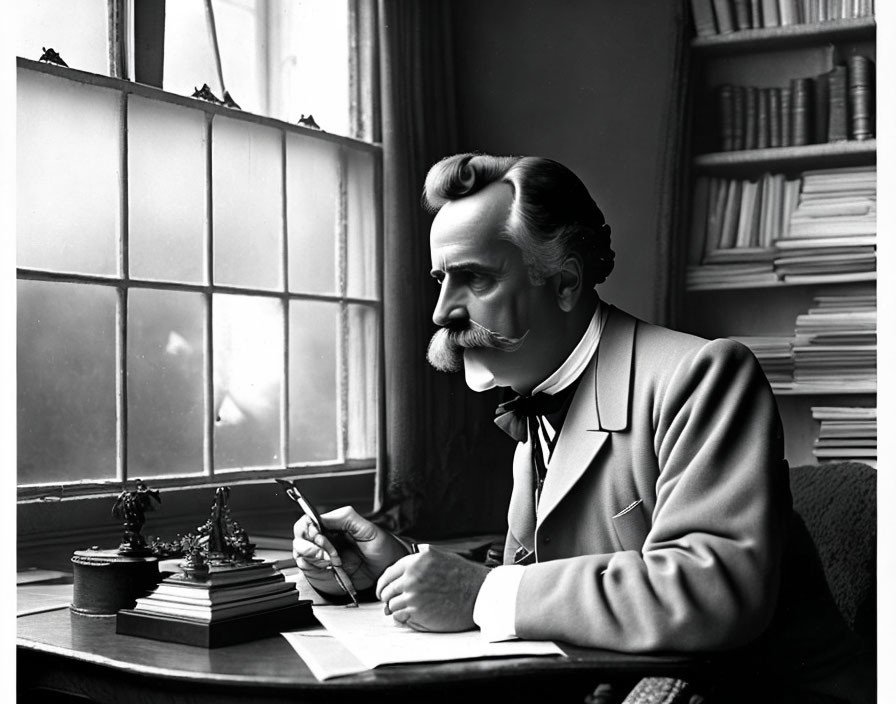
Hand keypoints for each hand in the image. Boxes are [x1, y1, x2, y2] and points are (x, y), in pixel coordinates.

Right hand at [292, 506, 407, 595]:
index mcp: (334, 525)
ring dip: (313, 557)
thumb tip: (324, 516)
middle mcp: (325, 538)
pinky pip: (306, 566)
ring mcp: (322, 554)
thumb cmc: (383, 549)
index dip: (310, 528)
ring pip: (300, 551)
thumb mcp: (368, 529)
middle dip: (311, 545)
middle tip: (326, 552)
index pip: (309, 520)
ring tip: (331, 561)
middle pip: (300, 535)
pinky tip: (328, 568)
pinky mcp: (321, 570)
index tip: (319, 536)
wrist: (388, 571)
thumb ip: (346, 518)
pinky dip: (314, 567)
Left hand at [375, 548, 489, 631]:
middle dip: (388, 597)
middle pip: (387, 590)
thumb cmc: (463, 575)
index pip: (388, 574)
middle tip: (391, 601)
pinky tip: (412, 615)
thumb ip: (422, 555)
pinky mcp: (419, 612)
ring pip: (392, 605)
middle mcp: (412, 577)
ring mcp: (414, 595)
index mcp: (416, 561)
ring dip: (397, 608)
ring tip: (408, 608)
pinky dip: (403, 617)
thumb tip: (411, 556)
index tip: (383, 589)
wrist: (478, 593)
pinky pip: (401, 616)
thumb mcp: (441, 555)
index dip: (383, 584)